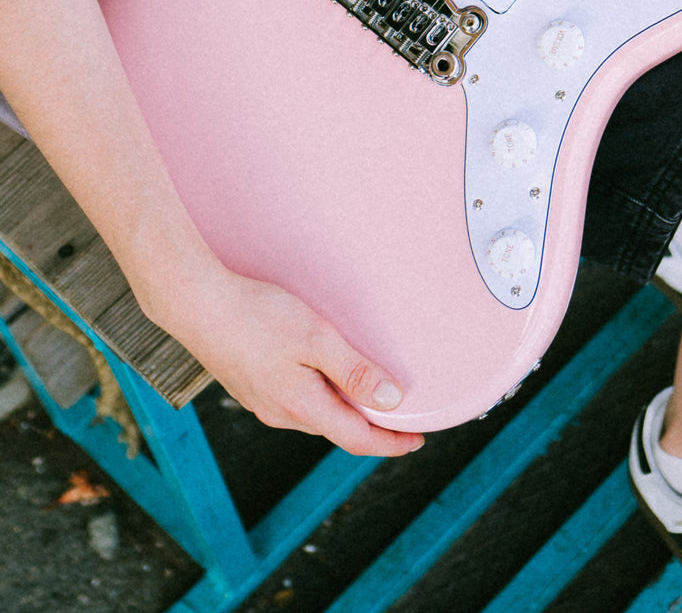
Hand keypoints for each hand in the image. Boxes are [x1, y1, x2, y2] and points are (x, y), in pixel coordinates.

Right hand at [152, 263, 424, 456]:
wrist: (197, 304)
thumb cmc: (258, 316)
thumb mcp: (316, 338)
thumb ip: (354, 372)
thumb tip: (392, 401)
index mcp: (300, 406)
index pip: (356, 438)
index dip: (390, 443)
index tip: (417, 441)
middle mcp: (280, 413)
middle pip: (336, 430)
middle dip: (370, 428)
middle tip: (401, 419)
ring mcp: (261, 401)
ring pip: (315, 415)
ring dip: (344, 412)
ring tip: (368, 397)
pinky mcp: (250, 385)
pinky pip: (296, 401)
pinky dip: (321, 398)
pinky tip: (324, 378)